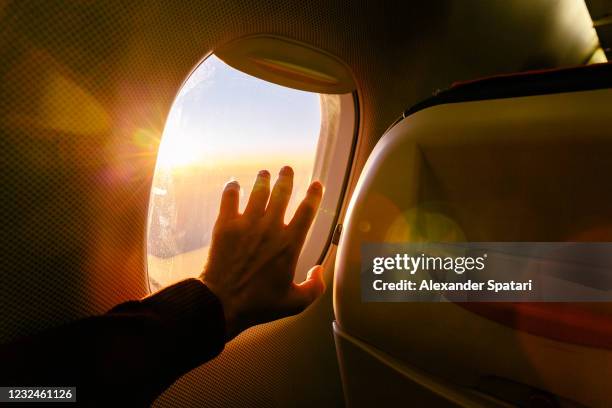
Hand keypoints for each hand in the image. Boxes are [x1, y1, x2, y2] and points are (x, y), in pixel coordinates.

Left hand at [201, 166, 325, 339]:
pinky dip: (232, 189)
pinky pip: (230, 199)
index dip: (314, 195)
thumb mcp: (295, 303)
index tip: (316, 184)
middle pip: (282, 194)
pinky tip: (234, 184)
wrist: (223, 302)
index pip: (307, 211)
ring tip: (264, 173)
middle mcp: (270, 228)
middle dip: (286, 179)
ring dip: (262, 180)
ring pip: (257, 192)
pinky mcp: (225, 225)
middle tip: (287, 169)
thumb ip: (314, 287)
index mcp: (289, 244)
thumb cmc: (259, 305)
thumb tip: (319, 271)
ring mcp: (246, 224)